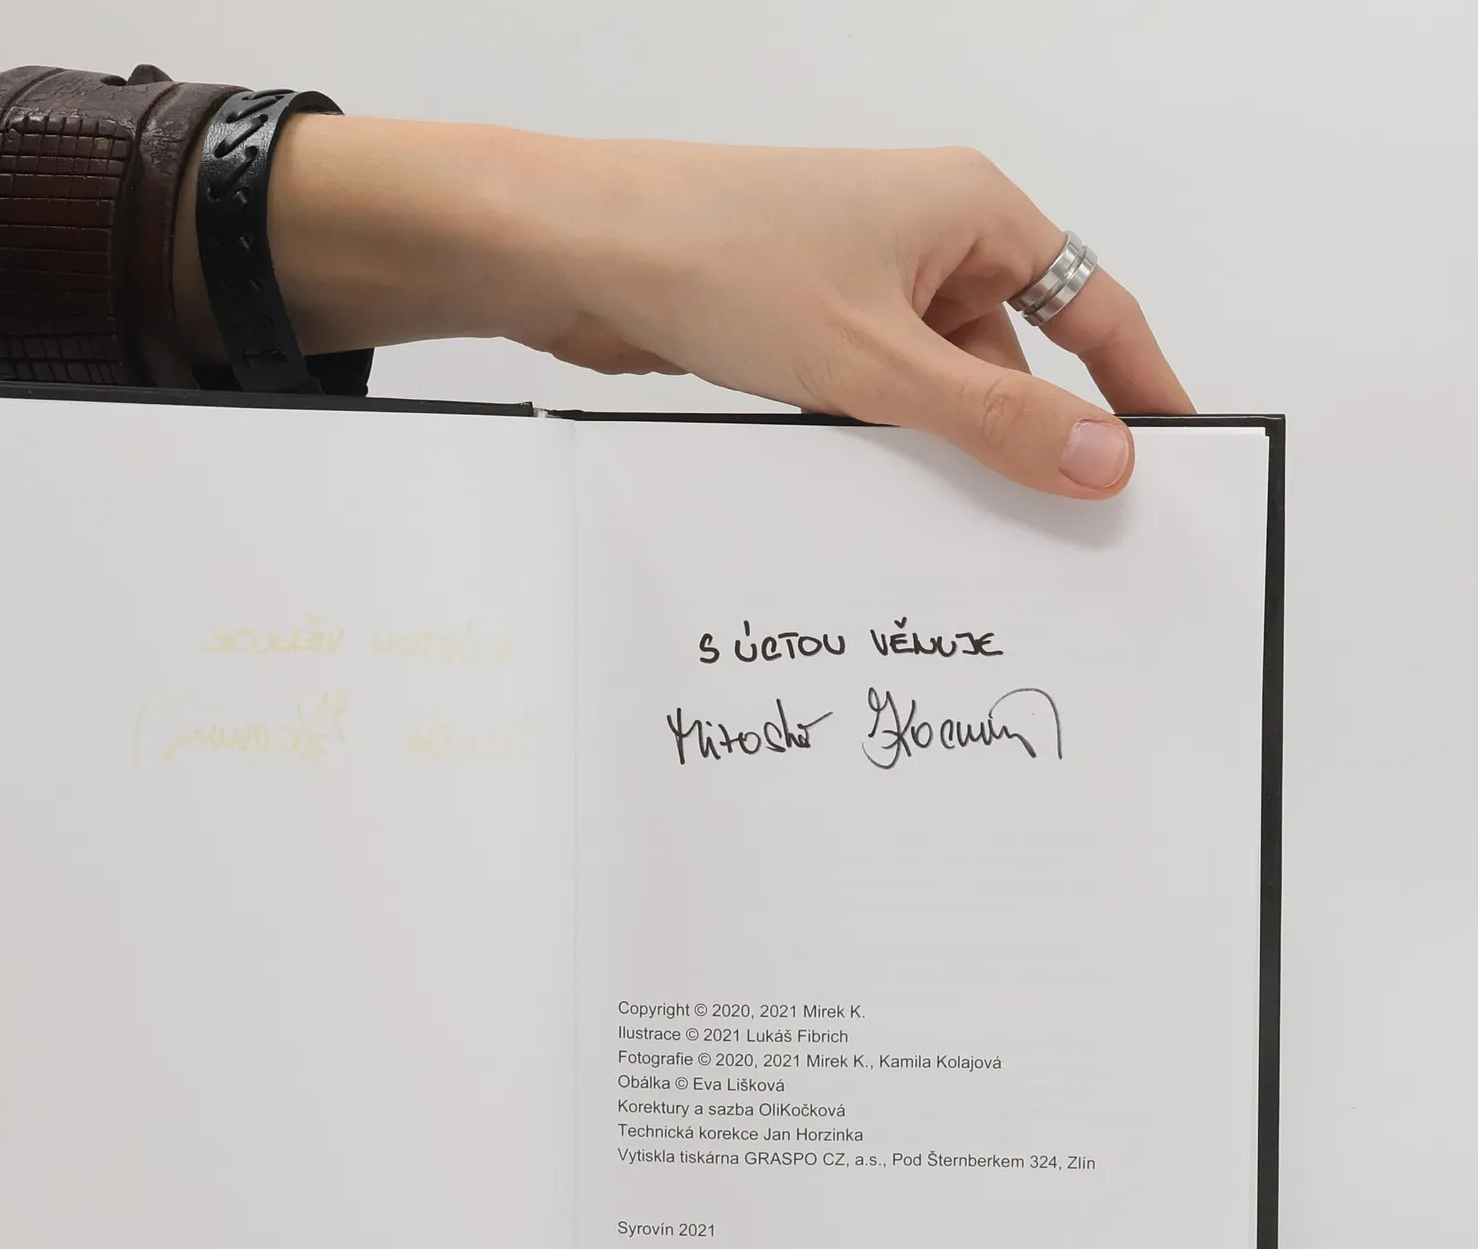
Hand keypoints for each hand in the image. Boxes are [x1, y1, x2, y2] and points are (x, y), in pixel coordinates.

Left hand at [275, 126, 1189, 499]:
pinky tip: (872, 504)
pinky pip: (869, 401)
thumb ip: (994, 420)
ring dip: (937, 455)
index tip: (1171, 457)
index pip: (1096, 307)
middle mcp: (924, 243)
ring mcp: (858, 287)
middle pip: (1012, 359)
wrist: (576, 253)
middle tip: (1058, 536)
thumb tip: (1104, 460)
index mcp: (972, 214)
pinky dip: (875, 449)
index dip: (1139, 385)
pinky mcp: (801, 330)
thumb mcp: (877, 361)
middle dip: (1026, 442)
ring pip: (932, 391)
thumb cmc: (719, 258)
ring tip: (954, 536)